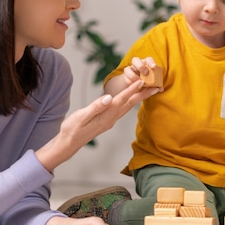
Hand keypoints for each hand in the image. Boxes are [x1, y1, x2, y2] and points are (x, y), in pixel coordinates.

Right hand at [36, 79, 158, 170]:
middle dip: (143, 93)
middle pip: (130, 103)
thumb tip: (109, 97)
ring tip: (149, 90)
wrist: (68, 143)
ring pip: (128, 106)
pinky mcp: (107, 120)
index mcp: (106, 116)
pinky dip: (130, 101)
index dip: (131, 89)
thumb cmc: (72, 129)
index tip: (141, 80)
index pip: (121, 100)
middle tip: (156, 85)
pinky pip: (122, 108)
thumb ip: (95, 107)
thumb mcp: (81, 117)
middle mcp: (111, 118)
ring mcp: (110, 120)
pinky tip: (132, 98)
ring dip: (139, 97)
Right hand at [123, 57, 160, 85]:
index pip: (148, 59)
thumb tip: (160, 88)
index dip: (151, 62)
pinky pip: (124, 78)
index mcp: (146, 64)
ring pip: (127, 69)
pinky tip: (133, 86)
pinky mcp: (125, 77)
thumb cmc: (149, 82)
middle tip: (145, 73)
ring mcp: (130, 70)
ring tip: (138, 81)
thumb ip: (157, 85)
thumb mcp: (154, 83)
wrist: (138, 86)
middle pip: (135, 60)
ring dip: (132, 75)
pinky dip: (129, 81)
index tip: (154, 67)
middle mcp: (137, 65)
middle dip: (140, 66)